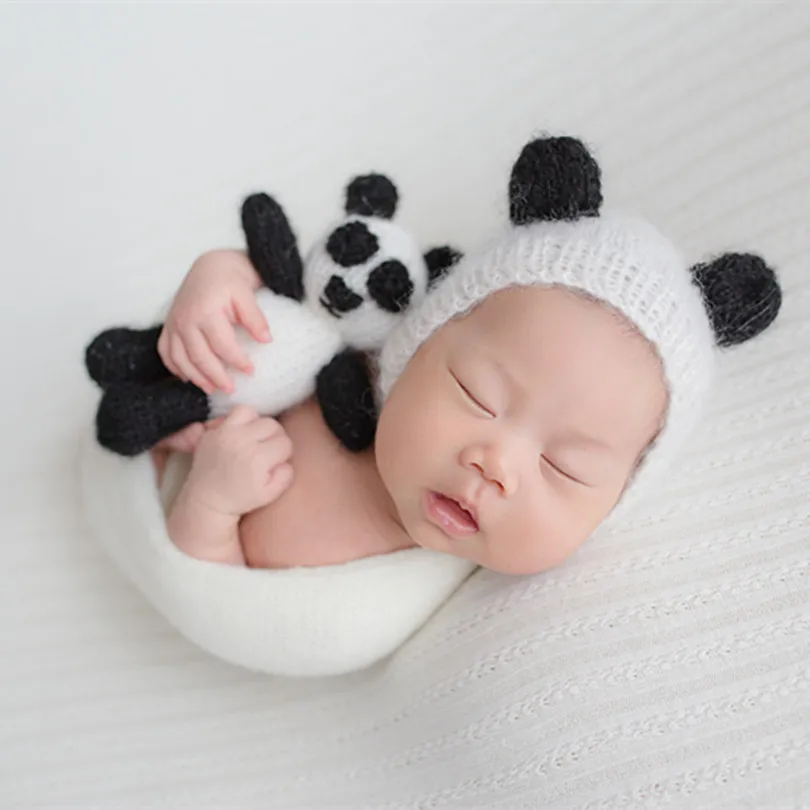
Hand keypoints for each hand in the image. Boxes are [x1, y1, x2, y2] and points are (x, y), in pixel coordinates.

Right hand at [158, 250, 270, 394]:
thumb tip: (266, 340)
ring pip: (180, 359)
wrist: (211, 266)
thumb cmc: (231, 280)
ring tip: (212, 389)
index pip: (223, 345)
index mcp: (206, 311)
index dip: (237, 361)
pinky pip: (165, 352)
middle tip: (231, 389)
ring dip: (196, 377)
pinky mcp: (168, 325)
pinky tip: (189, 377)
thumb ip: (255, 318)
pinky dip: (175, 368)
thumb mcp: (247, 294)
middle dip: (216, 377)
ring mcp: (174, 323)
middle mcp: (185, 319)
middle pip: (200, 357)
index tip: (251, 371)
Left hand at [184, 406, 293, 516]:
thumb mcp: (271, 494)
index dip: (284, 454)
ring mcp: (224, 433)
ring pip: (252, 413)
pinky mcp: (211, 432)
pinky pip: (230, 414)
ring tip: (254, 437)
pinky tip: (239, 434)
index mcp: (258, 458)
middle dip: (275, 437)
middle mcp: (241, 441)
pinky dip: (239, 420)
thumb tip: (285, 458)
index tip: (275, 463)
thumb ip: (286, 474)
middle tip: (268, 450)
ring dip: (257, 424)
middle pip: (272, 425)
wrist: (208, 500)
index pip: (285, 443)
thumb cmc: (242, 498)